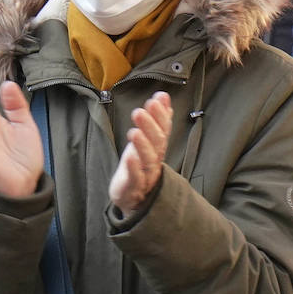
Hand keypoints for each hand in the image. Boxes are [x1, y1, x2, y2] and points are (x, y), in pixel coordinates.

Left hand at [108, 90, 172, 216]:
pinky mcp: (133, 188)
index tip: (156, 99)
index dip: (161, 116)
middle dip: (150, 127)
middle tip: (140, 111)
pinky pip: (136, 178)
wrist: (132, 198)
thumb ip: (157, 120)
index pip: (163, 130)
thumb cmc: (138, 165)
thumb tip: (163, 95)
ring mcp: (145, 175)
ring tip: (134, 131)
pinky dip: (134, 168)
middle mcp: (154, 161)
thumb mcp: (147, 141)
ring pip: (148, 160)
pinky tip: (130, 157)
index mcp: (157, 149)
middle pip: (157, 144)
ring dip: (142, 145)